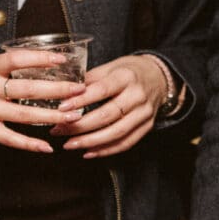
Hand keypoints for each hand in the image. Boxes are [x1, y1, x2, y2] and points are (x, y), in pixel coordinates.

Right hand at [0, 48, 84, 152]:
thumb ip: (7, 68)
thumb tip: (43, 63)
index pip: (17, 59)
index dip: (41, 58)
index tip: (62, 58)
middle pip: (27, 89)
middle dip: (58, 90)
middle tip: (80, 90)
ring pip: (24, 115)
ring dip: (52, 117)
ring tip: (74, 116)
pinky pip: (11, 139)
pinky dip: (30, 144)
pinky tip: (48, 147)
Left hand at [55, 54, 171, 157]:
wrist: (159, 78)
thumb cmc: (130, 71)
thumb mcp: (111, 67)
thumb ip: (90, 79)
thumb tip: (65, 91)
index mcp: (126, 77)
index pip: (102, 90)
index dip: (81, 100)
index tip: (62, 107)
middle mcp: (137, 96)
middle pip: (107, 115)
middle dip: (80, 126)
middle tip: (59, 130)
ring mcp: (144, 113)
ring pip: (116, 133)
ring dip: (90, 142)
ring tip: (70, 144)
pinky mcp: (147, 127)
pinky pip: (126, 143)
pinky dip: (106, 150)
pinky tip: (88, 152)